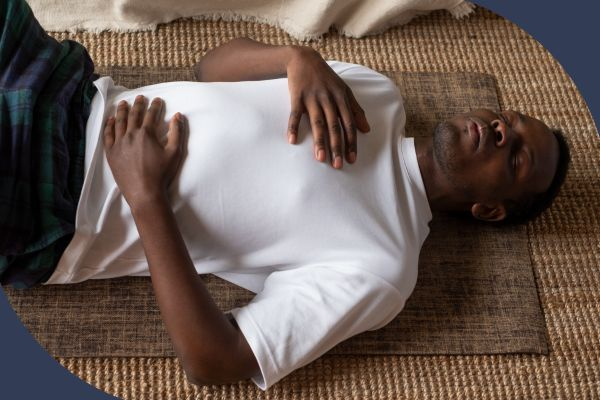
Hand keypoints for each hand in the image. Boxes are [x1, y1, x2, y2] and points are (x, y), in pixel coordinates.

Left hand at [103, 95, 184, 206]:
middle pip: (134, 115)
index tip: (157, 100)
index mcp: (146, 134)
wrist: (144, 192)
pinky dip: (109, 125)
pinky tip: (110, 120)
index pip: (151, 115)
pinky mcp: (111, 153)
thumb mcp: (175, 153)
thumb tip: (177, 116)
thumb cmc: (161, 174)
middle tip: (140, 98)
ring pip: (119, 122)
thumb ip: (177, 132)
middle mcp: (131, 135)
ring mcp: (119, 143)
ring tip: (123, 103)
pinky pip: (108, 135)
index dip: (155, 106)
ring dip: (121, 111)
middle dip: (138, 105)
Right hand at [286, 46, 369, 168]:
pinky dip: (293, 127)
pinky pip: (295, 114)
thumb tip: (366, 129)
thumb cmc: (326, 78)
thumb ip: (356, 110)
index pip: (348, 124)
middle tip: (338, 165)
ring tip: (320, 159)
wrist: (303, 59)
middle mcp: (328, 99)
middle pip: (334, 127)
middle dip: (337, 146)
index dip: (351, 142)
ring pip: (317, 123)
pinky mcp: (297, 97)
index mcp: (341, 99)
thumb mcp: (344, 90)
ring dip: (319, 141)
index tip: (352, 159)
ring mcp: (312, 98)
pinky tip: (292, 141)